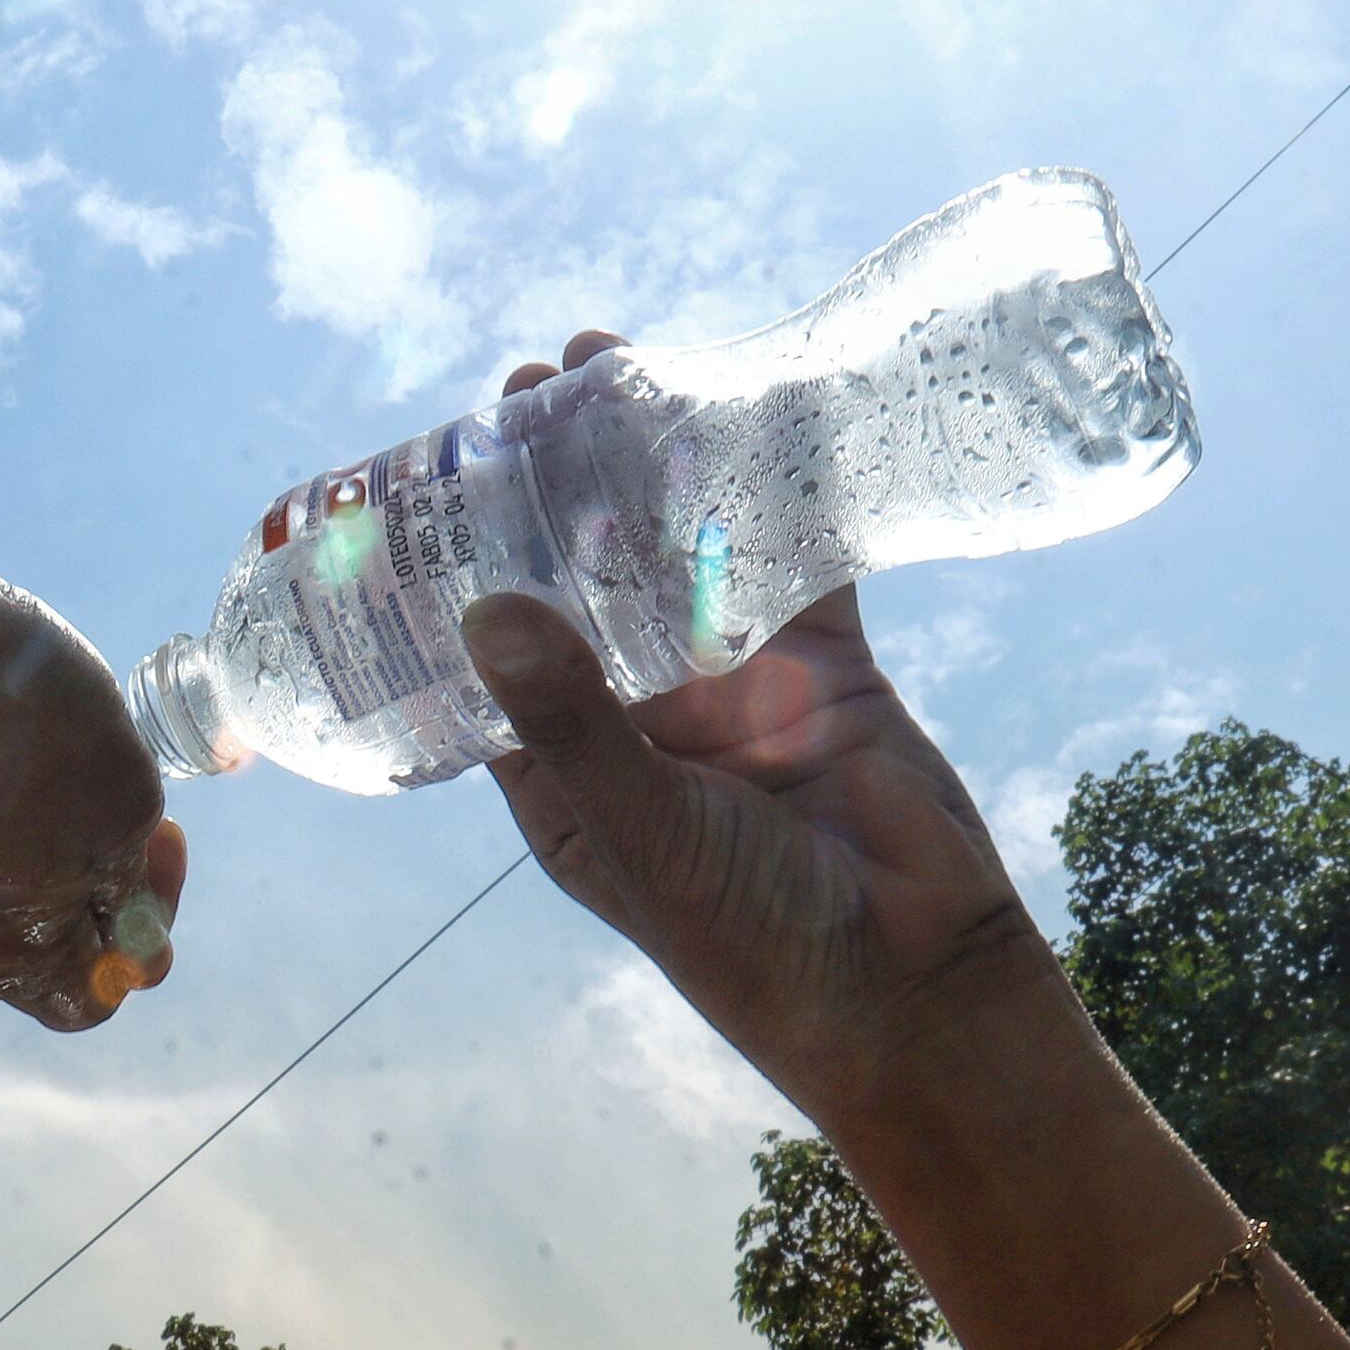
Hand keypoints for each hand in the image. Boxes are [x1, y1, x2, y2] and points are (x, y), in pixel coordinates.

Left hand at [462, 335, 1049, 1124]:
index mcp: (567, 776)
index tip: (433, 476)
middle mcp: (640, 723)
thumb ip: (570, 718)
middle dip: (552, 493)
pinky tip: (742, 402)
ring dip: (649, 471)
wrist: (915, 982)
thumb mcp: (640, 826)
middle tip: (524, 391)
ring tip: (611, 367)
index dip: (461, 567)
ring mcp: (730, 689)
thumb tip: (484, 606)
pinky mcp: (822, 667)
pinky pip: (787, 560)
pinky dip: (770, 489)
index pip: (493, 653)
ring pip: (677, 556)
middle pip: (580, 584)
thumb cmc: (754, 937)